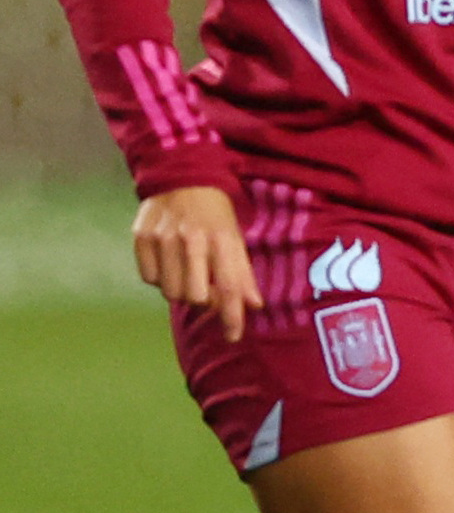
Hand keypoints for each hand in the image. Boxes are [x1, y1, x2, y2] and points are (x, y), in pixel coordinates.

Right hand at [131, 184, 254, 332]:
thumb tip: (254, 305)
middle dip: (201, 300)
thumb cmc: (214, 212)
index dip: (231, 316)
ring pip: (169, 291)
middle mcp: (190, 240)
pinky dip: (159, 279)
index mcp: (221, 240)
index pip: (228, 286)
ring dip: (180, 290)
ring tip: (186, 272)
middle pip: (193, 296)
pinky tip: (168, 263)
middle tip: (204, 289)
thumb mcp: (235, 237)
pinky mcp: (140, 237)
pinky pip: (148, 278)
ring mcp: (162, 238)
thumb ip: (242, 271)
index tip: (233, 336)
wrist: (179, 176)